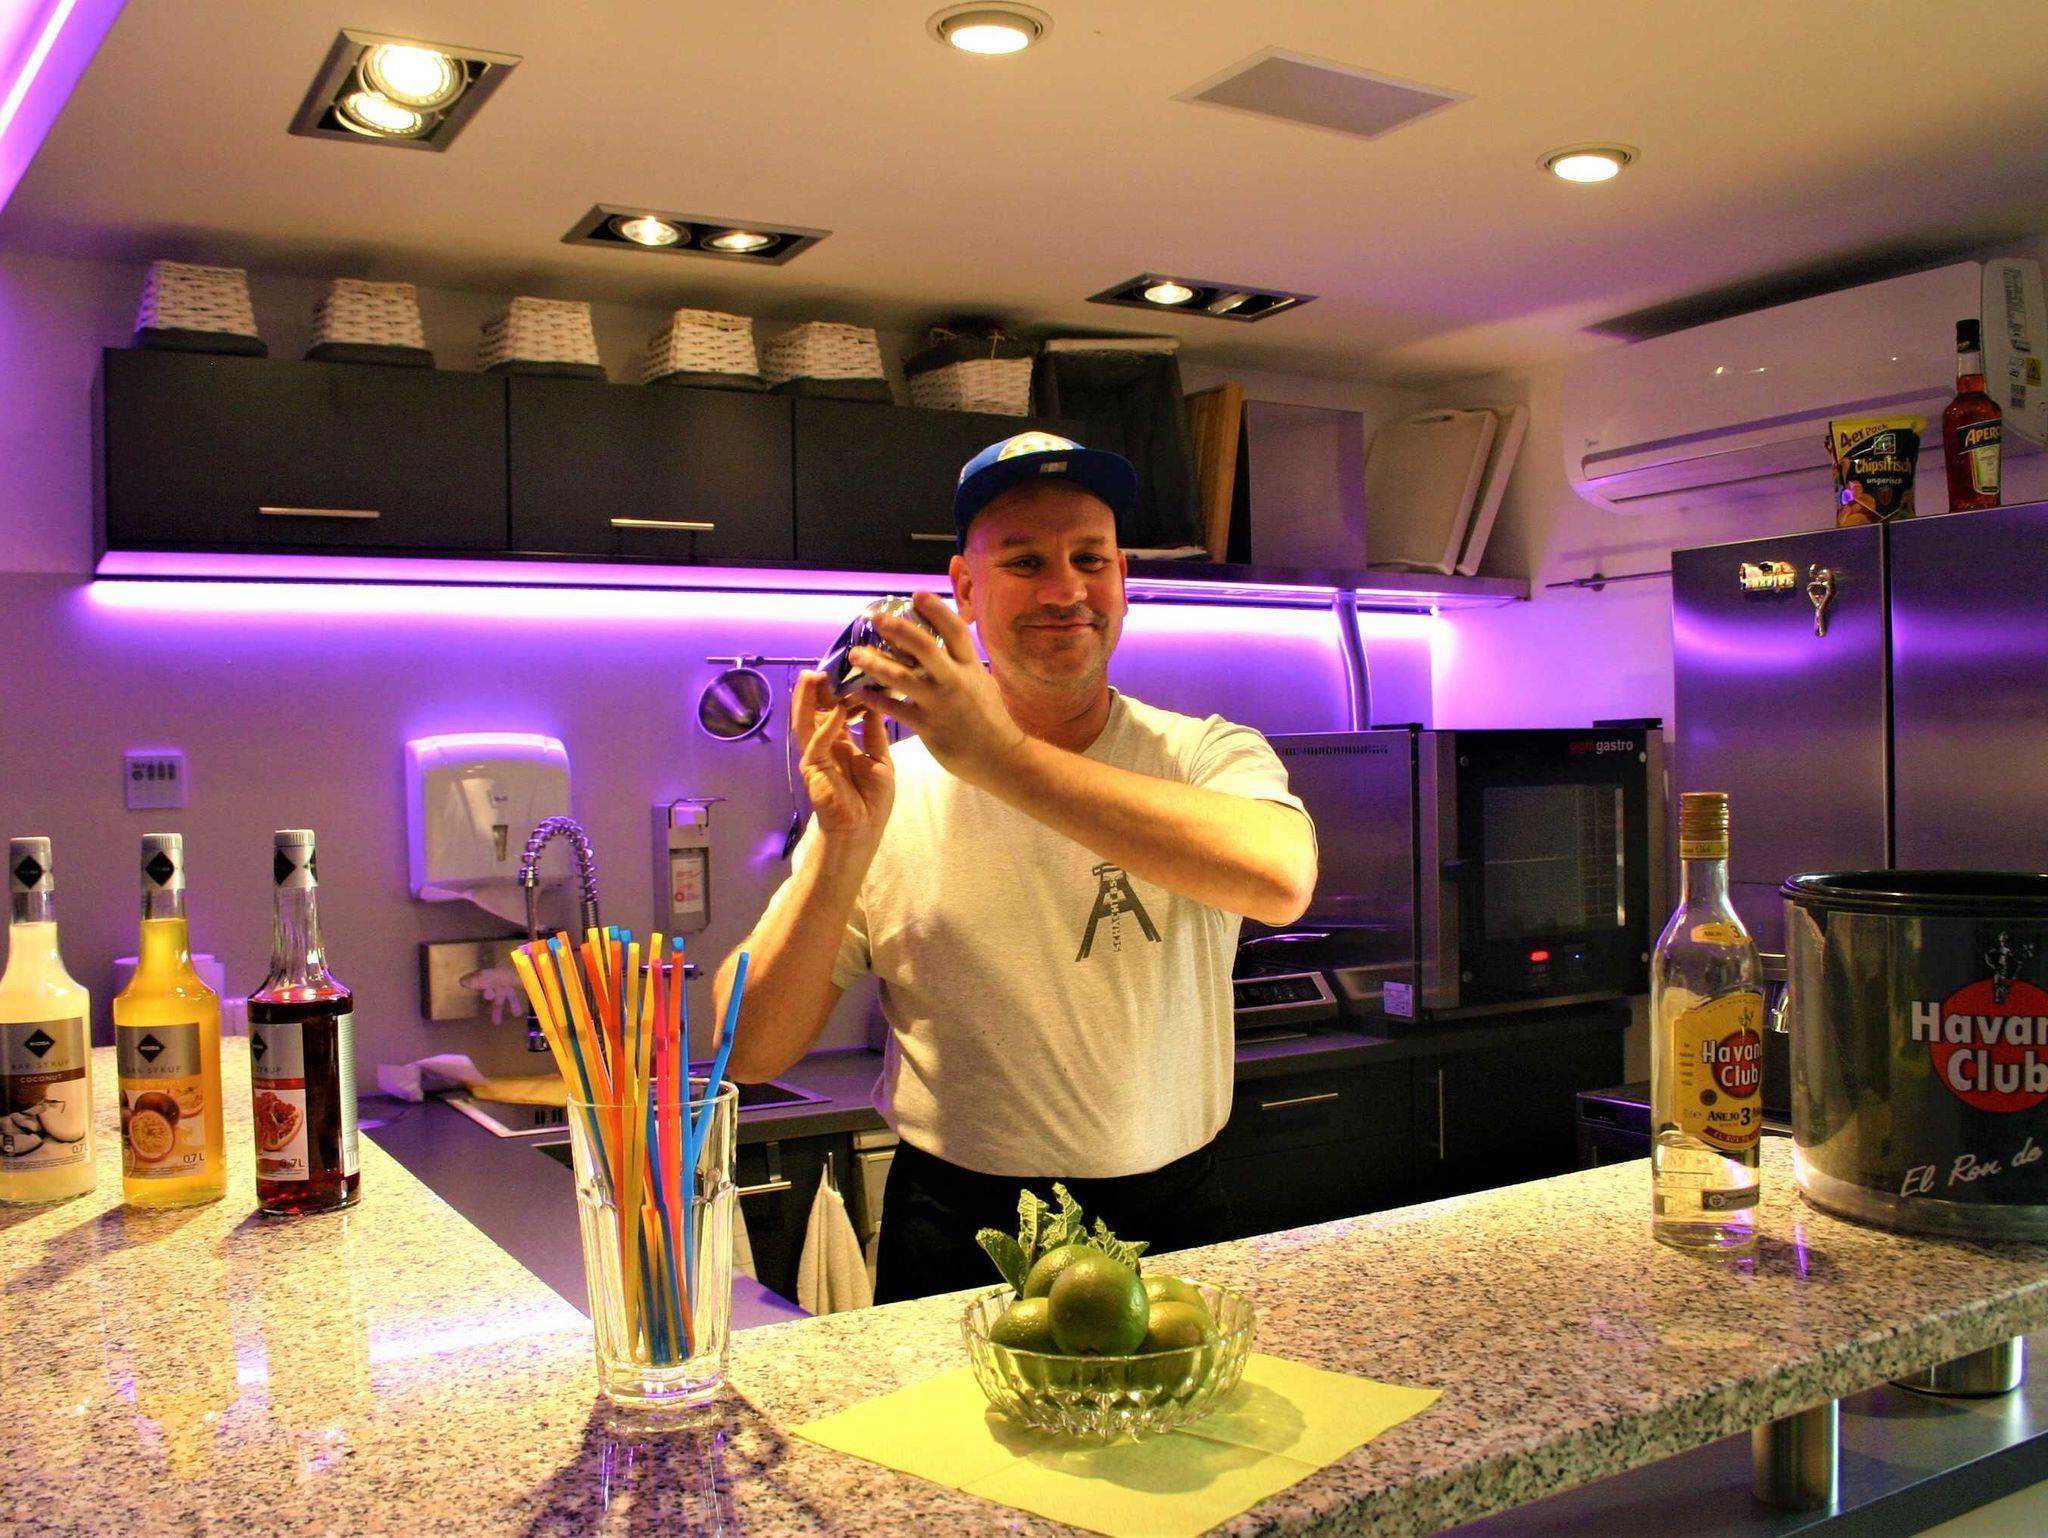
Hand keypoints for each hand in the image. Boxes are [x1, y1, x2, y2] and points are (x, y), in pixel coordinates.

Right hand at [793, 670, 893, 846]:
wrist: (862, 831)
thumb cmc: (872, 802)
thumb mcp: (881, 760)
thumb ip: (874, 734)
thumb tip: (874, 705)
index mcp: (842, 744)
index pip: (835, 711)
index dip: (840, 692)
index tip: (849, 672)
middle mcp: (825, 746)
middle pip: (816, 711)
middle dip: (817, 689)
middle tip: (824, 665)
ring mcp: (816, 755)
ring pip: (806, 721)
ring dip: (807, 698)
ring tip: (813, 675)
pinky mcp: (812, 767)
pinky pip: (817, 741)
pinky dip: (826, 724)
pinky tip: (835, 709)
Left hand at [850, 593, 1025, 787]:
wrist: (999, 756)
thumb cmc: (990, 718)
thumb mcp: (982, 682)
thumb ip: (963, 664)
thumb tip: (947, 643)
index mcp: (970, 666)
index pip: (954, 630)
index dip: (936, 609)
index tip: (917, 594)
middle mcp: (955, 680)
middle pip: (924, 647)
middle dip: (898, 630)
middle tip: (876, 618)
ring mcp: (940, 703)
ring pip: (902, 678)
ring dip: (876, 664)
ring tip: (856, 655)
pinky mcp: (928, 727)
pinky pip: (896, 710)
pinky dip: (877, 700)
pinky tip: (862, 692)